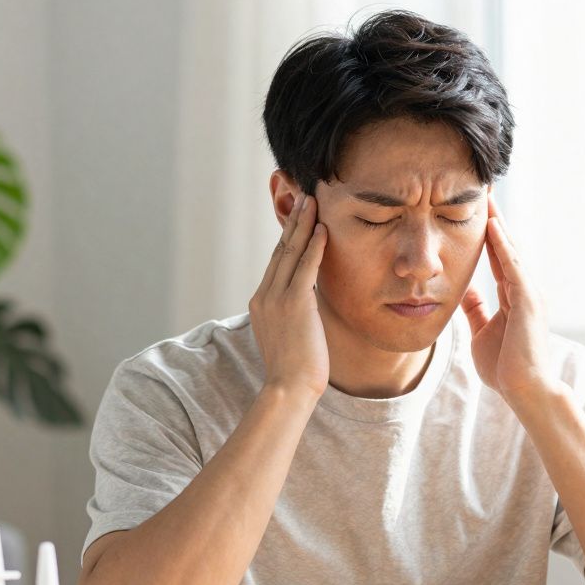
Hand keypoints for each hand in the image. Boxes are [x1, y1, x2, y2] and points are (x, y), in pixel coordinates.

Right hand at [249, 193, 329, 399]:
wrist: (289, 388)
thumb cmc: (295, 369)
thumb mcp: (287, 336)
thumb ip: (291, 315)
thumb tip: (304, 306)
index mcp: (260, 302)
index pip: (276, 261)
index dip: (287, 236)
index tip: (297, 216)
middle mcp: (264, 295)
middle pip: (280, 249)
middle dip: (294, 221)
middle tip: (303, 195)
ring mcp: (277, 298)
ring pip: (291, 252)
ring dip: (304, 224)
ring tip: (313, 201)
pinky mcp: (295, 303)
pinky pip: (306, 267)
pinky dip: (315, 245)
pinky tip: (324, 228)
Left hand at [459, 195, 555, 402]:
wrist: (523, 390)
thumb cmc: (505, 368)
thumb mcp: (481, 333)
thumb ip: (476, 312)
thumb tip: (464, 293)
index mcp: (514, 297)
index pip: (498, 258)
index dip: (487, 235)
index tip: (475, 211)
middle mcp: (524, 290)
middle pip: (505, 247)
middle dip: (494, 220)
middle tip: (483, 191)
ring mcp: (529, 293)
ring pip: (510, 251)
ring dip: (497, 224)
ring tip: (486, 197)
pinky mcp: (528, 300)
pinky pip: (513, 267)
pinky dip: (502, 246)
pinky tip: (492, 226)